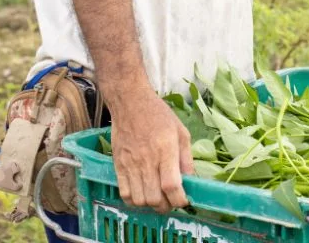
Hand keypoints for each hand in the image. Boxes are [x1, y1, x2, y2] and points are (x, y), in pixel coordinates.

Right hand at [108, 92, 194, 212]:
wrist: (130, 102)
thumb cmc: (158, 114)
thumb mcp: (181, 132)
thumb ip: (186, 159)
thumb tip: (190, 181)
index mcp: (165, 150)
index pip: (171, 186)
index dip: (179, 200)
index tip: (184, 201)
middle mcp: (147, 160)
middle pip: (154, 199)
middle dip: (166, 206)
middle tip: (170, 201)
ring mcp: (130, 164)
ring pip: (139, 200)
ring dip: (150, 205)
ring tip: (156, 197)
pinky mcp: (118, 165)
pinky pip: (124, 194)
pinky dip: (134, 201)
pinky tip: (142, 193)